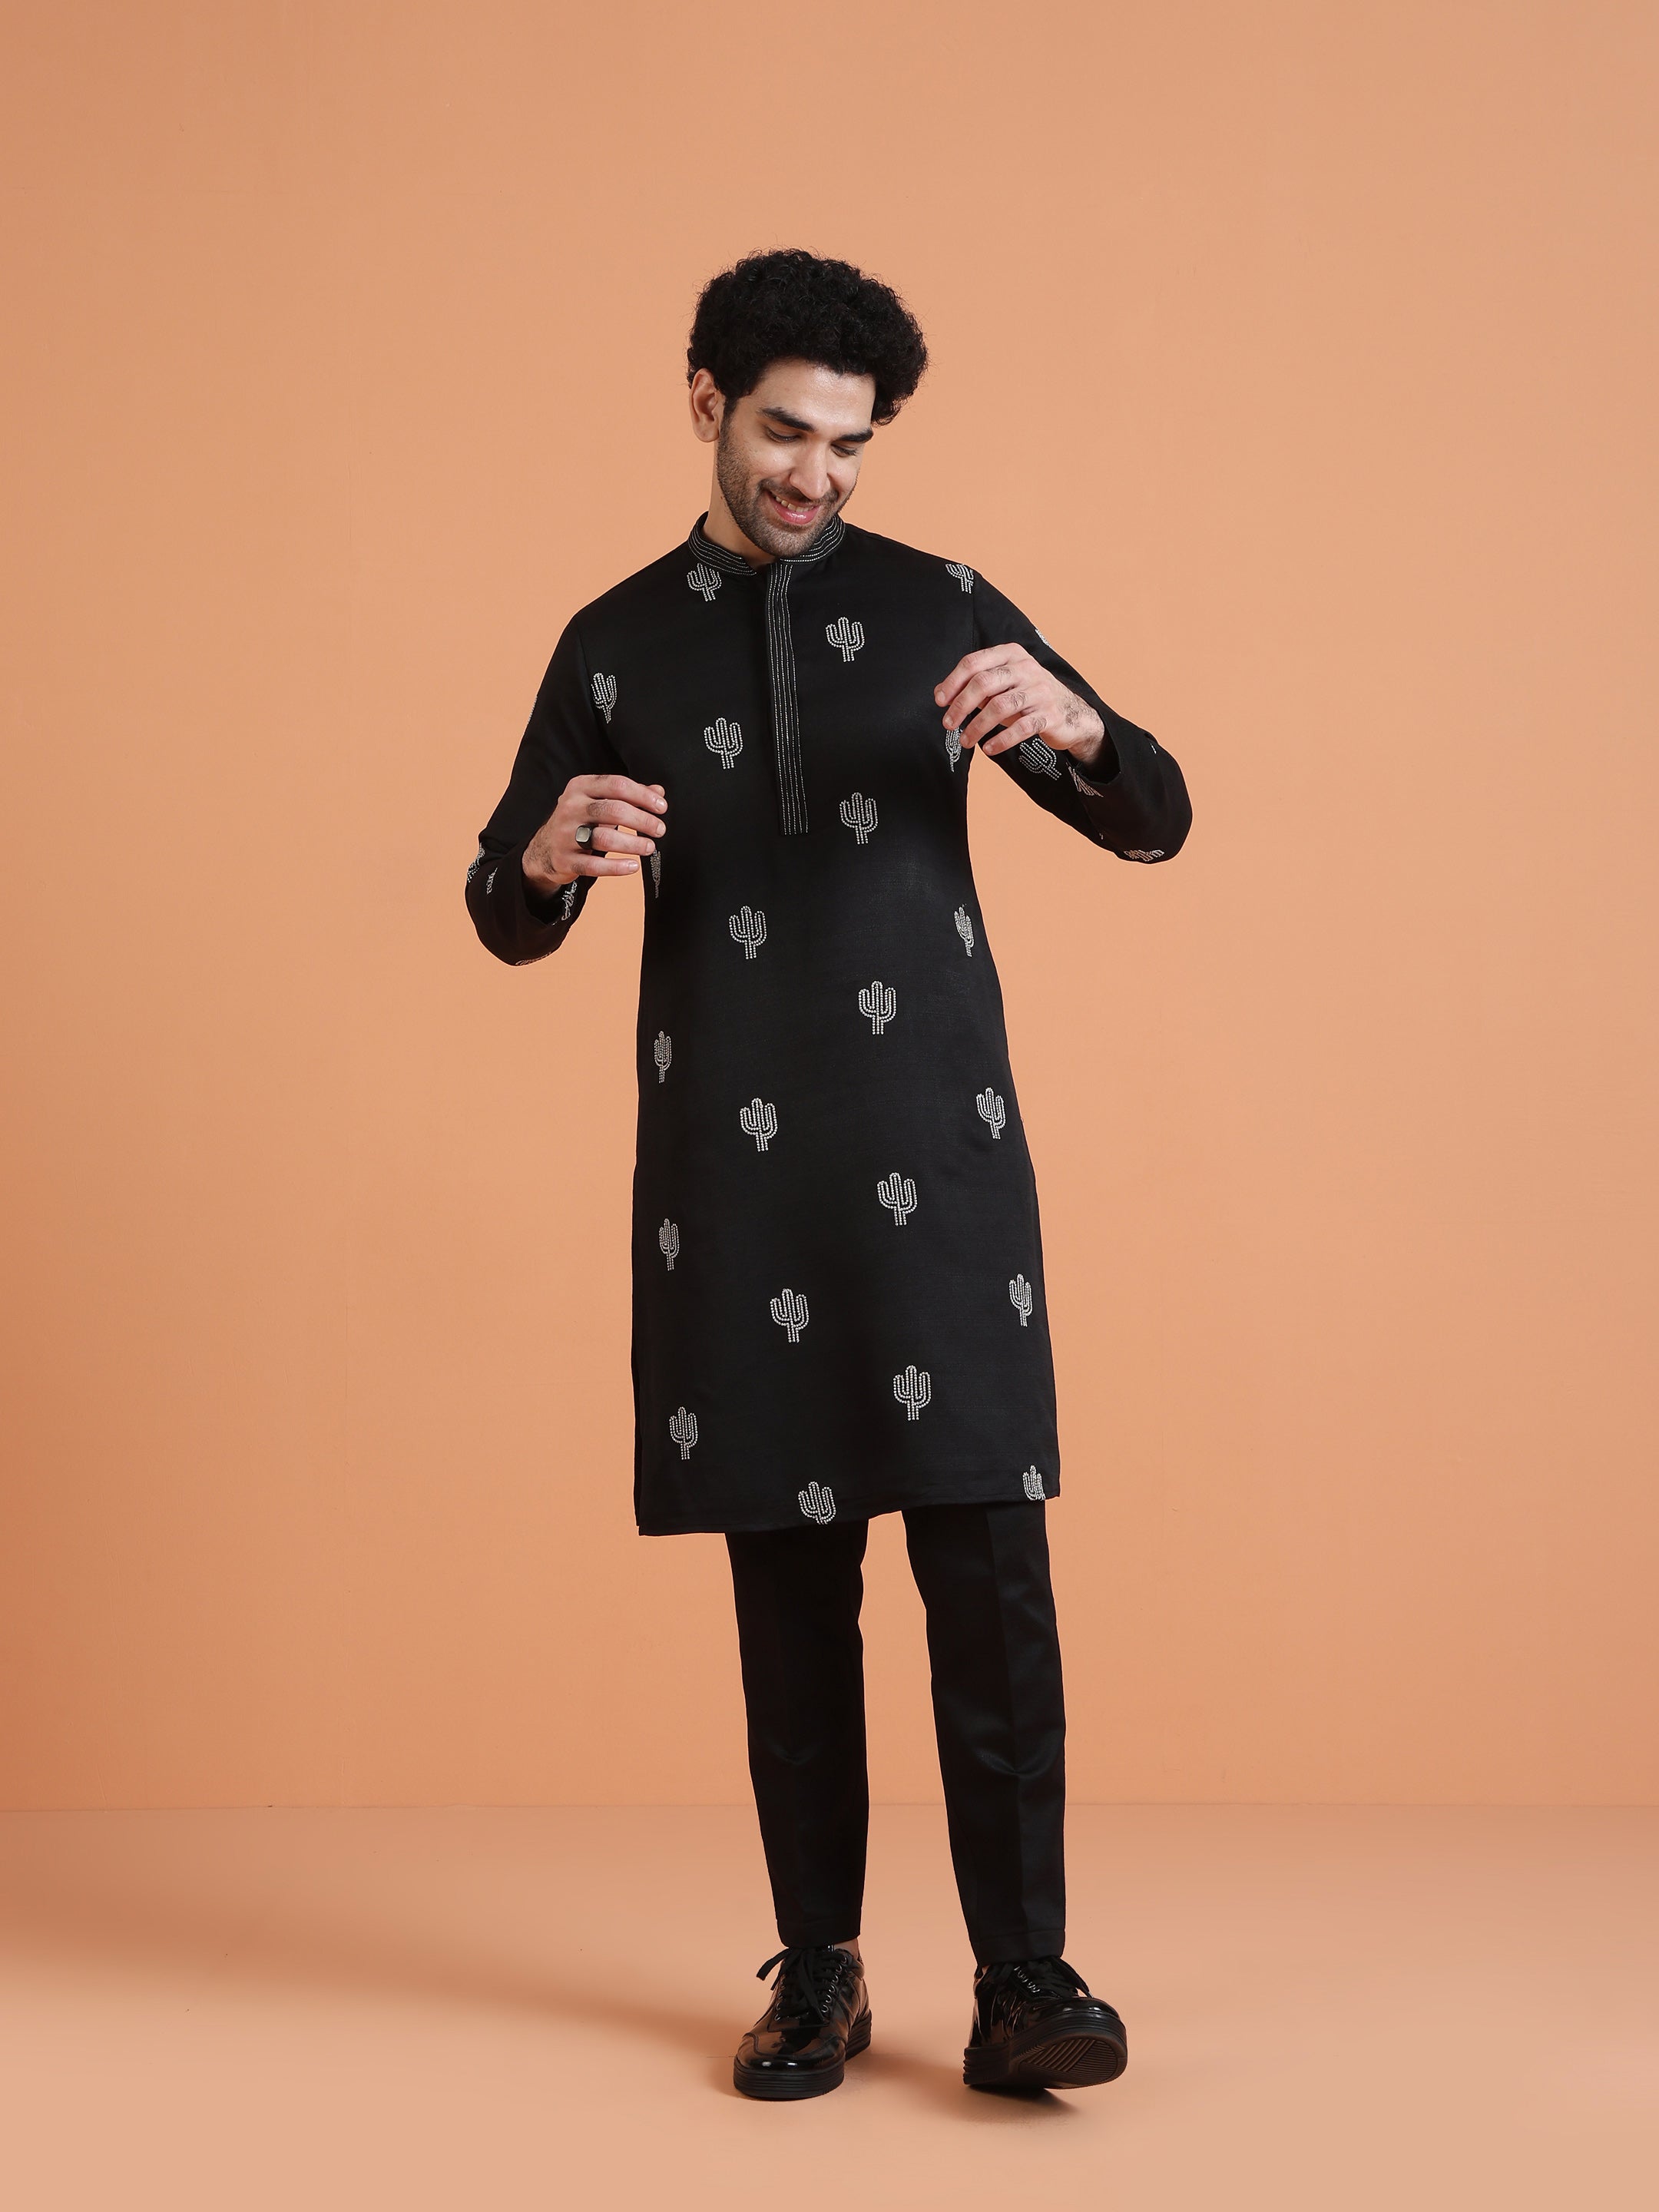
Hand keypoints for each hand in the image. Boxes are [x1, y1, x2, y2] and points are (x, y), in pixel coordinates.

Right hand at [522, 774, 666, 891]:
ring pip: (604, 838)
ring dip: (632, 844)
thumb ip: (628, 795)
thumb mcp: (599, 801)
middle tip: (659, 830)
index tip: (662, 808)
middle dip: (642, 820)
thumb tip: (659, 792)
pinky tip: (633, 866)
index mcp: (580, 787)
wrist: (545, 848)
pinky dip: (616, 867)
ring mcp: (565, 834)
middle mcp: (571, 807)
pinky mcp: (564, 859)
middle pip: (613, 810)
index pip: (617, 785)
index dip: (643, 796)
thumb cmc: (580, 820)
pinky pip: (593, 865)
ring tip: (649, 847)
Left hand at [933, 644, 1105, 768]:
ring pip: (999, 707)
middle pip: (984, 683)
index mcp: (1011, 654)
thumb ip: (975, 686)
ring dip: (977, 726)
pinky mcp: (1050, 714)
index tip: (940, 701)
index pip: (974, 662)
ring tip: (965, 741)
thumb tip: (940, 693)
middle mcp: (1026, 668)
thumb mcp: (1002, 685)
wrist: (1072, 713)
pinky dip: (1001, 741)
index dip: (953, 682)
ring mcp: (1040, 690)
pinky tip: (988, 749)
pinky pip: (1021, 728)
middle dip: (961, 705)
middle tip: (948, 724)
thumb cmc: (1029, 697)